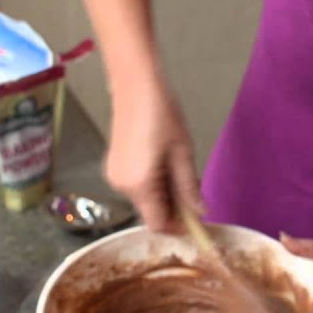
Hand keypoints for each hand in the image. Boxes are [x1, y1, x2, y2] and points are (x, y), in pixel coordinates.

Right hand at [105, 82, 200, 233]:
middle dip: (172, 208)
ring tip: (178, 168)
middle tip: (192, 186)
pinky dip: (151, 184)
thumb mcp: (182, 153)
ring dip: (163, 194)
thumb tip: (200, 213)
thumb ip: (189, 187)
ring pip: (144, 200)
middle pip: (150, 213)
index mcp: (139, 185)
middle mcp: (121, 186)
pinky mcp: (112, 167)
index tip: (196, 218)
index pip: (158, 224)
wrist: (135, 86)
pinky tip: (162, 163)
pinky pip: (136, 186)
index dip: (178, 226)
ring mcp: (114, 177)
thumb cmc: (162, 115)